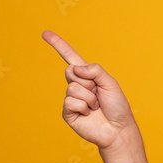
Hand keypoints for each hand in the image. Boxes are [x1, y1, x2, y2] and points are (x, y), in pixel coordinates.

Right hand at [42, 30, 137, 149]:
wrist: (117, 129)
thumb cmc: (117, 106)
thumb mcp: (110, 83)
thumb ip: (95, 71)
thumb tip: (75, 68)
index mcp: (86, 76)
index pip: (69, 57)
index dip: (58, 45)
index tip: (45, 33)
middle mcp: (76, 85)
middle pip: (70, 71)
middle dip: (88, 82)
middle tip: (98, 94)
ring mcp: (71, 99)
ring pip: (72, 88)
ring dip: (89, 98)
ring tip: (96, 107)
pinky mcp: (68, 113)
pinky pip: (70, 102)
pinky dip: (83, 107)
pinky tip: (89, 114)